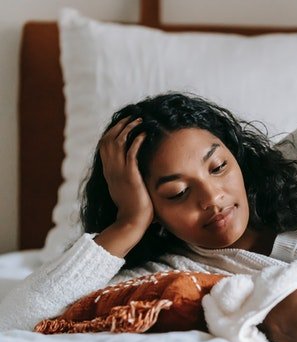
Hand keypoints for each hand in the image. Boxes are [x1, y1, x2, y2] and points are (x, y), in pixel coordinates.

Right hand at [99, 116, 152, 230]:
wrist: (132, 222)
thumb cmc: (133, 210)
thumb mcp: (125, 192)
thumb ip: (126, 181)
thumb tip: (134, 178)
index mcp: (109, 173)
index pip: (105, 146)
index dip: (112, 133)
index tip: (122, 125)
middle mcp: (111, 170)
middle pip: (109, 140)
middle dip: (120, 126)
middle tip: (131, 117)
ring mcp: (119, 172)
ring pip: (118, 142)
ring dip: (128, 129)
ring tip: (139, 120)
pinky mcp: (130, 175)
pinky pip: (131, 153)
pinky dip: (137, 141)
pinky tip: (144, 134)